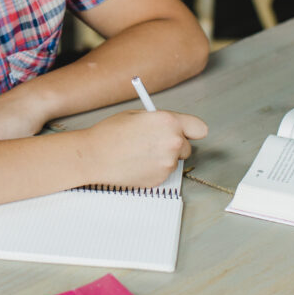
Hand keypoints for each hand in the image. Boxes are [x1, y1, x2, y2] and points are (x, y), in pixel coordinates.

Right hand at [85, 109, 207, 187]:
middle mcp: (173, 143)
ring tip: (139, 153)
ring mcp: (167, 164)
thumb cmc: (110, 133)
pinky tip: (136, 163)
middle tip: (154, 142)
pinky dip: (153, 169)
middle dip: (174, 145)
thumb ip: (159, 120)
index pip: (199, 128)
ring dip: (162, 158)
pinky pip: (162, 173)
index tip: (186, 132)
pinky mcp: (160, 179)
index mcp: (169, 122)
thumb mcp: (136, 115)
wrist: (94, 156)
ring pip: (173, 161)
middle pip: (187, 147)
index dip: (191, 130)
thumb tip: (171, 126)